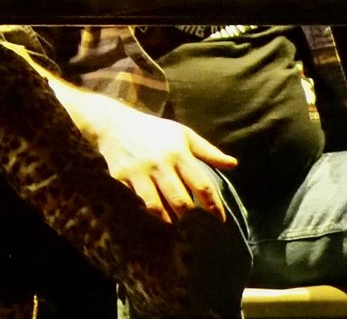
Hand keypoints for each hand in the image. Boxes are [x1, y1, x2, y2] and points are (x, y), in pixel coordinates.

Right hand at [82, 101, 236, 220]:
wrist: (113, 123)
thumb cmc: (154, 131)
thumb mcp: (182, 134)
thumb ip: (208, 151)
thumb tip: (233, 164)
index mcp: (178, 152)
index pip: (202, 185)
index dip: (214, 206)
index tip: (220, 219)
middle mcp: (160, 163)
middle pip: (182, 201)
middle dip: (191, 216)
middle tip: (195, 222)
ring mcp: (139, 171)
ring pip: (159, 206)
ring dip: (170, 217)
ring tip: (176, 220)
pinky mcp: (122, 177)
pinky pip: (139, 202)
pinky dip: (150, 211)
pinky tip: (157, 212)